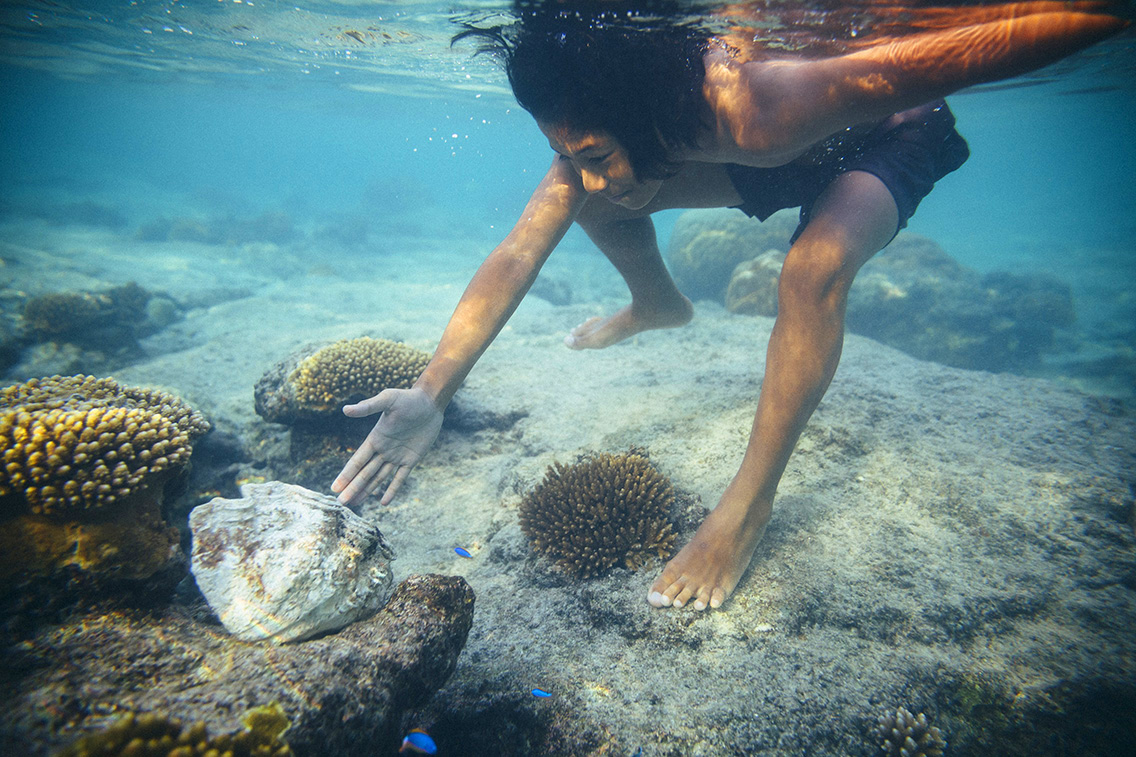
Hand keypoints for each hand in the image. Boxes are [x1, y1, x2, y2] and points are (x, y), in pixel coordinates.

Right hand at [331, 387, 443, 506]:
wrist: (430, 402)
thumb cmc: (408, 398)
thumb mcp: (388, 400)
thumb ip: (368, 406)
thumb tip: (345, 410)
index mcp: (375, 438)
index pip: (357, 461)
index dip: (346, 475)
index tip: (335, 488)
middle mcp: (383, 450)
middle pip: (365, 473)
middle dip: (354, 487)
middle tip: (342, 502)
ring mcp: (397, 456)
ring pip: (379, 478)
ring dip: (367, 490)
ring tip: (355, 503)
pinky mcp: (412, 459)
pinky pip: (400, 478)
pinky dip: (392, 490)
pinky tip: (384, 502)